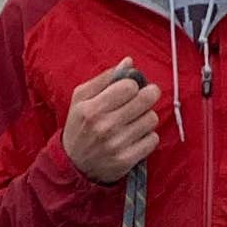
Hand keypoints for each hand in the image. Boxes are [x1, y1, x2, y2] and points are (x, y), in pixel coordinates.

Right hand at [63, 62, 160, 183]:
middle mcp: (104, 127)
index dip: (132, 85)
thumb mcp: (80, 99)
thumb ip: (104, 78)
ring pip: (152, 119)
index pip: (130, 86)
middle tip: (143, 99)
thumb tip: (128, 61)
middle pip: (146, 100)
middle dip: (148, 96)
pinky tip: (136, 137)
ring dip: (146, 118)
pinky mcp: (127, 160)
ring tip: (135, 121)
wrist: (73, 165)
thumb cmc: (79, 126)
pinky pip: (153, 140)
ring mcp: (117, 145)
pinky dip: (147, 137)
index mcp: (91, 109)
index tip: (129, 90)